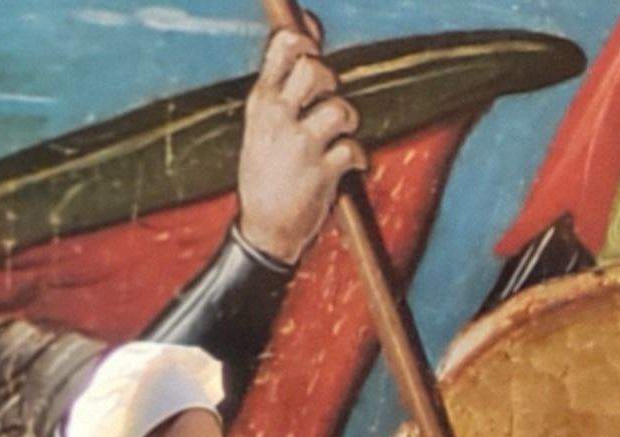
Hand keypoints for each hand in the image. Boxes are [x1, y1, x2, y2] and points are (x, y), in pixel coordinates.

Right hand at [237, 21, 362, 265]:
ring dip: (349, 122)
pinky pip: (354, 150)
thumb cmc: (267, 171)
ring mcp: (299, 146)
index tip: (312, 48)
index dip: (303, 39)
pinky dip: (358, 158)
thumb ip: (284, 80)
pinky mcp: (321, 173)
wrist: (263, 231)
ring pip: (341, 109)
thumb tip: (308, 23)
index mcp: (261, 103)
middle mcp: (277, 119)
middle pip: (315, 71)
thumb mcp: (262, 124)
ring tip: (338, 136)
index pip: (282, 48)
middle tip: (325, 99)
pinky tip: (348, 166)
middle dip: (329, 81)